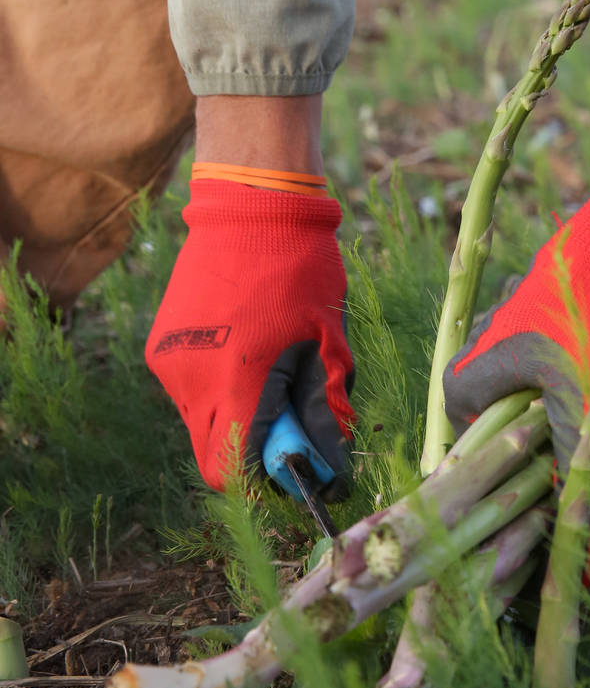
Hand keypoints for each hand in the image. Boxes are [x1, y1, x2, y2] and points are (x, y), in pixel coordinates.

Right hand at [146, 179, 354, 491]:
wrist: (252, 208)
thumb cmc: (300, 271)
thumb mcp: (328, 342)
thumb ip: (325, 407)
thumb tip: (329, 459)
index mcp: (234, 381)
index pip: (233, 470)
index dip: (267, 479)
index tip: (298, 465)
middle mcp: (190, 380)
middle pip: (212, 458)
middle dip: (250, 457)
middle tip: (288, 430)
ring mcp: (169, 363)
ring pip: (199, 425)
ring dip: (234, 421)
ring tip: (270, 378)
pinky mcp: (161, 347)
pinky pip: (188, 392)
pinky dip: (217, 392)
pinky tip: (245, 355)